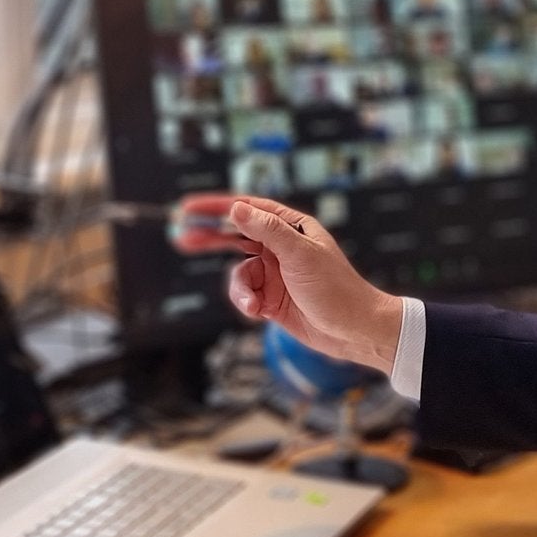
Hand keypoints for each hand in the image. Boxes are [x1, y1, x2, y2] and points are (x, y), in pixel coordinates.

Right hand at [170, 193, 403, 371]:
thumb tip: (237, 208)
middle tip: (182, 239)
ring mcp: (275, 273)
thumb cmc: (337, 288)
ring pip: (238, 273)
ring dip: (239, 289)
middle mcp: (281, 246)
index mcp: (292, 227)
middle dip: (210, 239)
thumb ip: (267, 230)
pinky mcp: (272, 298)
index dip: (217, 207)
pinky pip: (245, 294)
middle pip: (235, 236)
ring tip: (252, 305)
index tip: (188, 209)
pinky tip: (257, 313)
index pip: (248, 209)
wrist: (354, 330)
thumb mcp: (300, 255)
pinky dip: (246, 303)